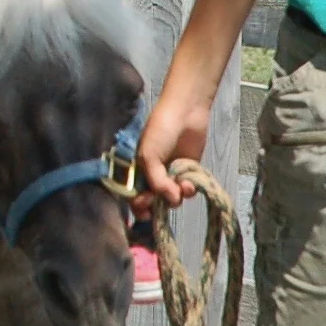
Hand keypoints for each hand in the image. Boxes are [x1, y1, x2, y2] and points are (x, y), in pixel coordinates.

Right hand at [133, 89, 213, 214]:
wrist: (185, 113)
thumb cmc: (160, 131)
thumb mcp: (149, 156)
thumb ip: (156, 182)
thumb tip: (171, 200)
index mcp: (137, 170)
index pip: (134, 196)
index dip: (140, 207)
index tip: (148, 212)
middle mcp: (152, 176)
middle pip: (153, 202)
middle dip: (159, 206)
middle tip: (165, 201)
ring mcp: (171, 175)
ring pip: (172, 198)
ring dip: (177, 197)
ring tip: (182, 187)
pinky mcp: (188, 173)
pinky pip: (187, 190)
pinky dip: (188, 190)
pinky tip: (190, 183)